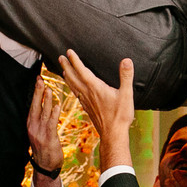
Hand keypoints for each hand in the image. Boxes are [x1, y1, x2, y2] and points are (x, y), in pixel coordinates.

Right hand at [27, 79, 62, 174]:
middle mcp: (33, 126)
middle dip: (37, 92)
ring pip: (43, 113)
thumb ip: (41, 118)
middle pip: (35, 106)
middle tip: (39, 79)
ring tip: (48, 89)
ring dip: (46, 101)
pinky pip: (51, 124)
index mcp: (31, 123)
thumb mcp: (39, 131)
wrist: (45, 166)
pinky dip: (54, 114)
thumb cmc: (44, 147)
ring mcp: (40, 133)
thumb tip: (45, 104)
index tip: (37, 79)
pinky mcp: (48, 138)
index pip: (32, 104)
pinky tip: (57, 106)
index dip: (35, 92)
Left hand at [59, 51, 133, 169]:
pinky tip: (73, 89)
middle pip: (73, 77)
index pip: (82, 71)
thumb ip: (126, 76)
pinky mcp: (87, 108)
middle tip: (60, 57)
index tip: (69, 51)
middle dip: (67, 66)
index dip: (75, 60)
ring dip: (67, 77)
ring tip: (63, 70)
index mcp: (95, 88)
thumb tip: (127, 61)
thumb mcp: (126, 94)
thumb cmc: (120, 116)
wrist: (113, 135)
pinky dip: (72, 88)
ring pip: (73, 86)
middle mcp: (88, 93)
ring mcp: (86, 101)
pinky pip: (76, 95)